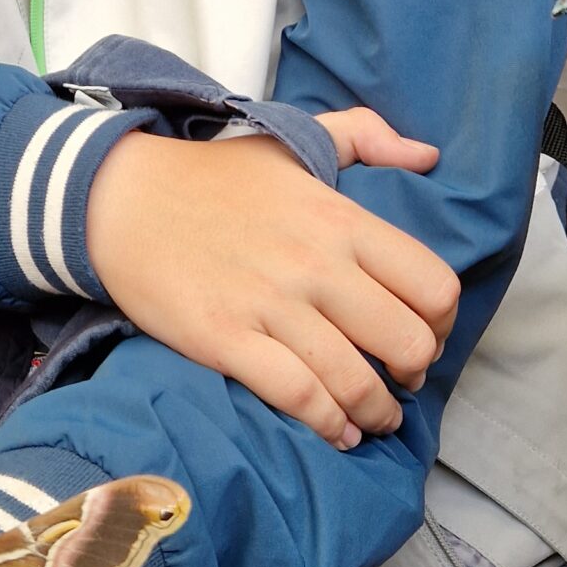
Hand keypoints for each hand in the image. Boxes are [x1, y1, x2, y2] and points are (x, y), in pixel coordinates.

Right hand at [85, 108, 457, 449]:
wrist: (122, 198)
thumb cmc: (213, 176)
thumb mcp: (292, 138)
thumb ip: (365, 136)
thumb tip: (428, 155)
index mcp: (340, 219)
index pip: (432, 285)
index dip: (443, 322)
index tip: (428, 333)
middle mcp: (316, 265)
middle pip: (407, 341)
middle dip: (416, 372)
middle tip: (403, 380)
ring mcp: (271, 305)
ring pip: (356, 380)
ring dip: (378, 412)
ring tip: (377, 418)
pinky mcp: (227, 339)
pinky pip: (299, 396)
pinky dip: (329, 424)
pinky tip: (337, 430)